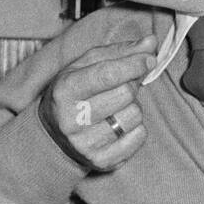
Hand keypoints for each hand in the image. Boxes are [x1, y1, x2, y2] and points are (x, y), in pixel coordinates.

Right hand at [38, 35, 154, 171]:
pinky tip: (119, 126)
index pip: (108, 74)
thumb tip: (151, 42)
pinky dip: (136, 128)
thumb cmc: (72, 95)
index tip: (148, 59)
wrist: (52, 138)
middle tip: (123, 86)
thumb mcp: (84, 68)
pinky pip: (139, 137)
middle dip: (131, 85)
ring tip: (116, 108)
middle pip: (125, 94)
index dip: (134, 64)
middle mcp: (71, 119)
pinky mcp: (101, 161)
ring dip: (133, 108)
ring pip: (134, 116)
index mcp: (64, 90)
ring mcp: (85, 143)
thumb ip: (118, 53)